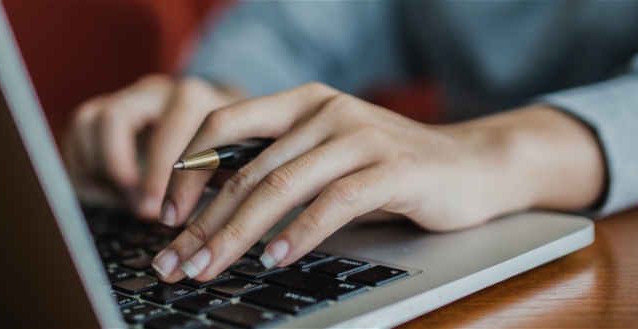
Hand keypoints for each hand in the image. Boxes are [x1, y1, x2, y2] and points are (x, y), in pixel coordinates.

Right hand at [63, 74, 242, 218]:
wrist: (223, 115)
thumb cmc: (228, 145)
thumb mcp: (231, 157)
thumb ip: (215, 178)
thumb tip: (192, 221)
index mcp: (190, 99)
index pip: (164, 134)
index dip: (156, 178)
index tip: (156, 212)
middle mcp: (155, 91)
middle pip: (113, 119)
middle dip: (117, 169)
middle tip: (134, 204)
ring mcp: (128, 97)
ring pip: (89, 121)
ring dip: (97, 166)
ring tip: (119, 198)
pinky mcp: (109, 109)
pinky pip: (79, 130)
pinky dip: (82, 162)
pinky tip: (100, 189)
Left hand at [151, 83, 605, 281]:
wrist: (473, 166)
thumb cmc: (393, 168)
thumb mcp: (328, 156)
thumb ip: (280, 165)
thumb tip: (212, 207)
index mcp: (302, 102)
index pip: (224, 124)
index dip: (187, 170)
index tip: (165, 217)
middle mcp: (325, 111)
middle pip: (246, 169)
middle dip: (204, 222)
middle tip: (177, 261)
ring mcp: (358, 136)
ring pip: (280, 187)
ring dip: (238, 234)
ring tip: (211, 268)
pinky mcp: (390, 168)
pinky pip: (332, 203)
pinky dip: (298, 234)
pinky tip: (275, 259)